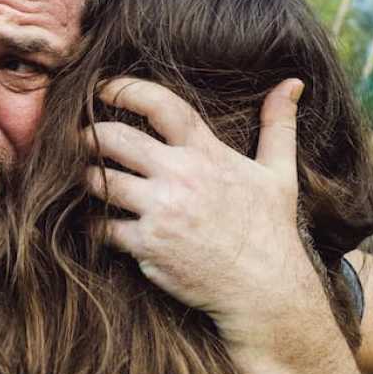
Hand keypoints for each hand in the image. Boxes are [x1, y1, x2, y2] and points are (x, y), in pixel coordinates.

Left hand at [85, 77, 327, 349]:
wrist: (263, 289)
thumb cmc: (270, 230)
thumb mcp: (280, 173)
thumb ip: (279, 126)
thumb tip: (292, 84)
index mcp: (206, 153)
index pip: (160, 106)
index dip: (125, 89)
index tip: (103, 87)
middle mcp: (180, 176)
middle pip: (113, 138)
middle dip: (89, 134)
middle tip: (80, 138)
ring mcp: (160, 210)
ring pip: (99, 180)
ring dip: (86, 179)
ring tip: (86, 179)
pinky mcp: (146, 245)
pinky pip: (101, 226)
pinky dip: (93, 224)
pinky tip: (97, 223)